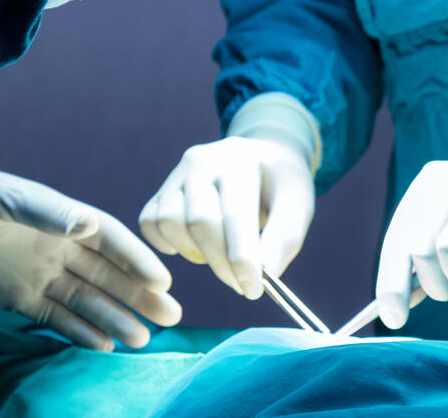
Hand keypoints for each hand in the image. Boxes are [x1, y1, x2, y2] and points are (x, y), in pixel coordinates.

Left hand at [0, 161, 180, 350]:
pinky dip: (79, 331)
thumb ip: (43, 211)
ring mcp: (37, 273)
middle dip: (139, 294)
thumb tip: (88, 224)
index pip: (108, 239)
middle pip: (107, 274)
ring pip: (86, 300)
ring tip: (143, 339)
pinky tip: (104, 346)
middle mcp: (55, 245)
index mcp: (57, 216)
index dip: (137, 259)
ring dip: (115, 317)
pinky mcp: (14, 298)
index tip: (163, 281)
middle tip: (173, 317)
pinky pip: (55, 317)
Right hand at [139, 136, 314, 299]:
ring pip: (168, 222)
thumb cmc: (280, 186)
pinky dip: (167, 244)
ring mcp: (177, 174)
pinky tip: (195, 247)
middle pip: (199, 221)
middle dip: (221, 263)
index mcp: (240, 160)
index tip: (253, 289)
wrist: (261, 158)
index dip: (242, 257)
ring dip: (194, 252)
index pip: (234, 213)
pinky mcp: (162, 190)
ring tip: (221, 256)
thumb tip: (267, 273)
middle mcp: (202, 161)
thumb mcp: (298, 204)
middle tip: (243, 285)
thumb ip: (285, 238)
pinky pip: (149, 223)